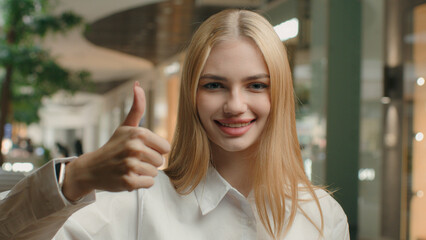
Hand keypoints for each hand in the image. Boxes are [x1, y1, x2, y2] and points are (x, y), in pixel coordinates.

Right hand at [62, 82, 170, 200]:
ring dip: (144, 173)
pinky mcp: (129, 181)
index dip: (155, 150)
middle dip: (149, 162)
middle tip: (133, 160)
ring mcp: (131, 165)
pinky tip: (128, 177)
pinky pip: (149, 183)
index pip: (165, 147)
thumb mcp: (126, 126)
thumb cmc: (113, 146)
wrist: (91, 168)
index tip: (141, 150)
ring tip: (129, 168)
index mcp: (138, 133)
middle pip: (161, 161)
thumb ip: (137, 108)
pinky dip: (140, 183)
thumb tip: (138, 85)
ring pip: (155, 173)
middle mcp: (135, 148)